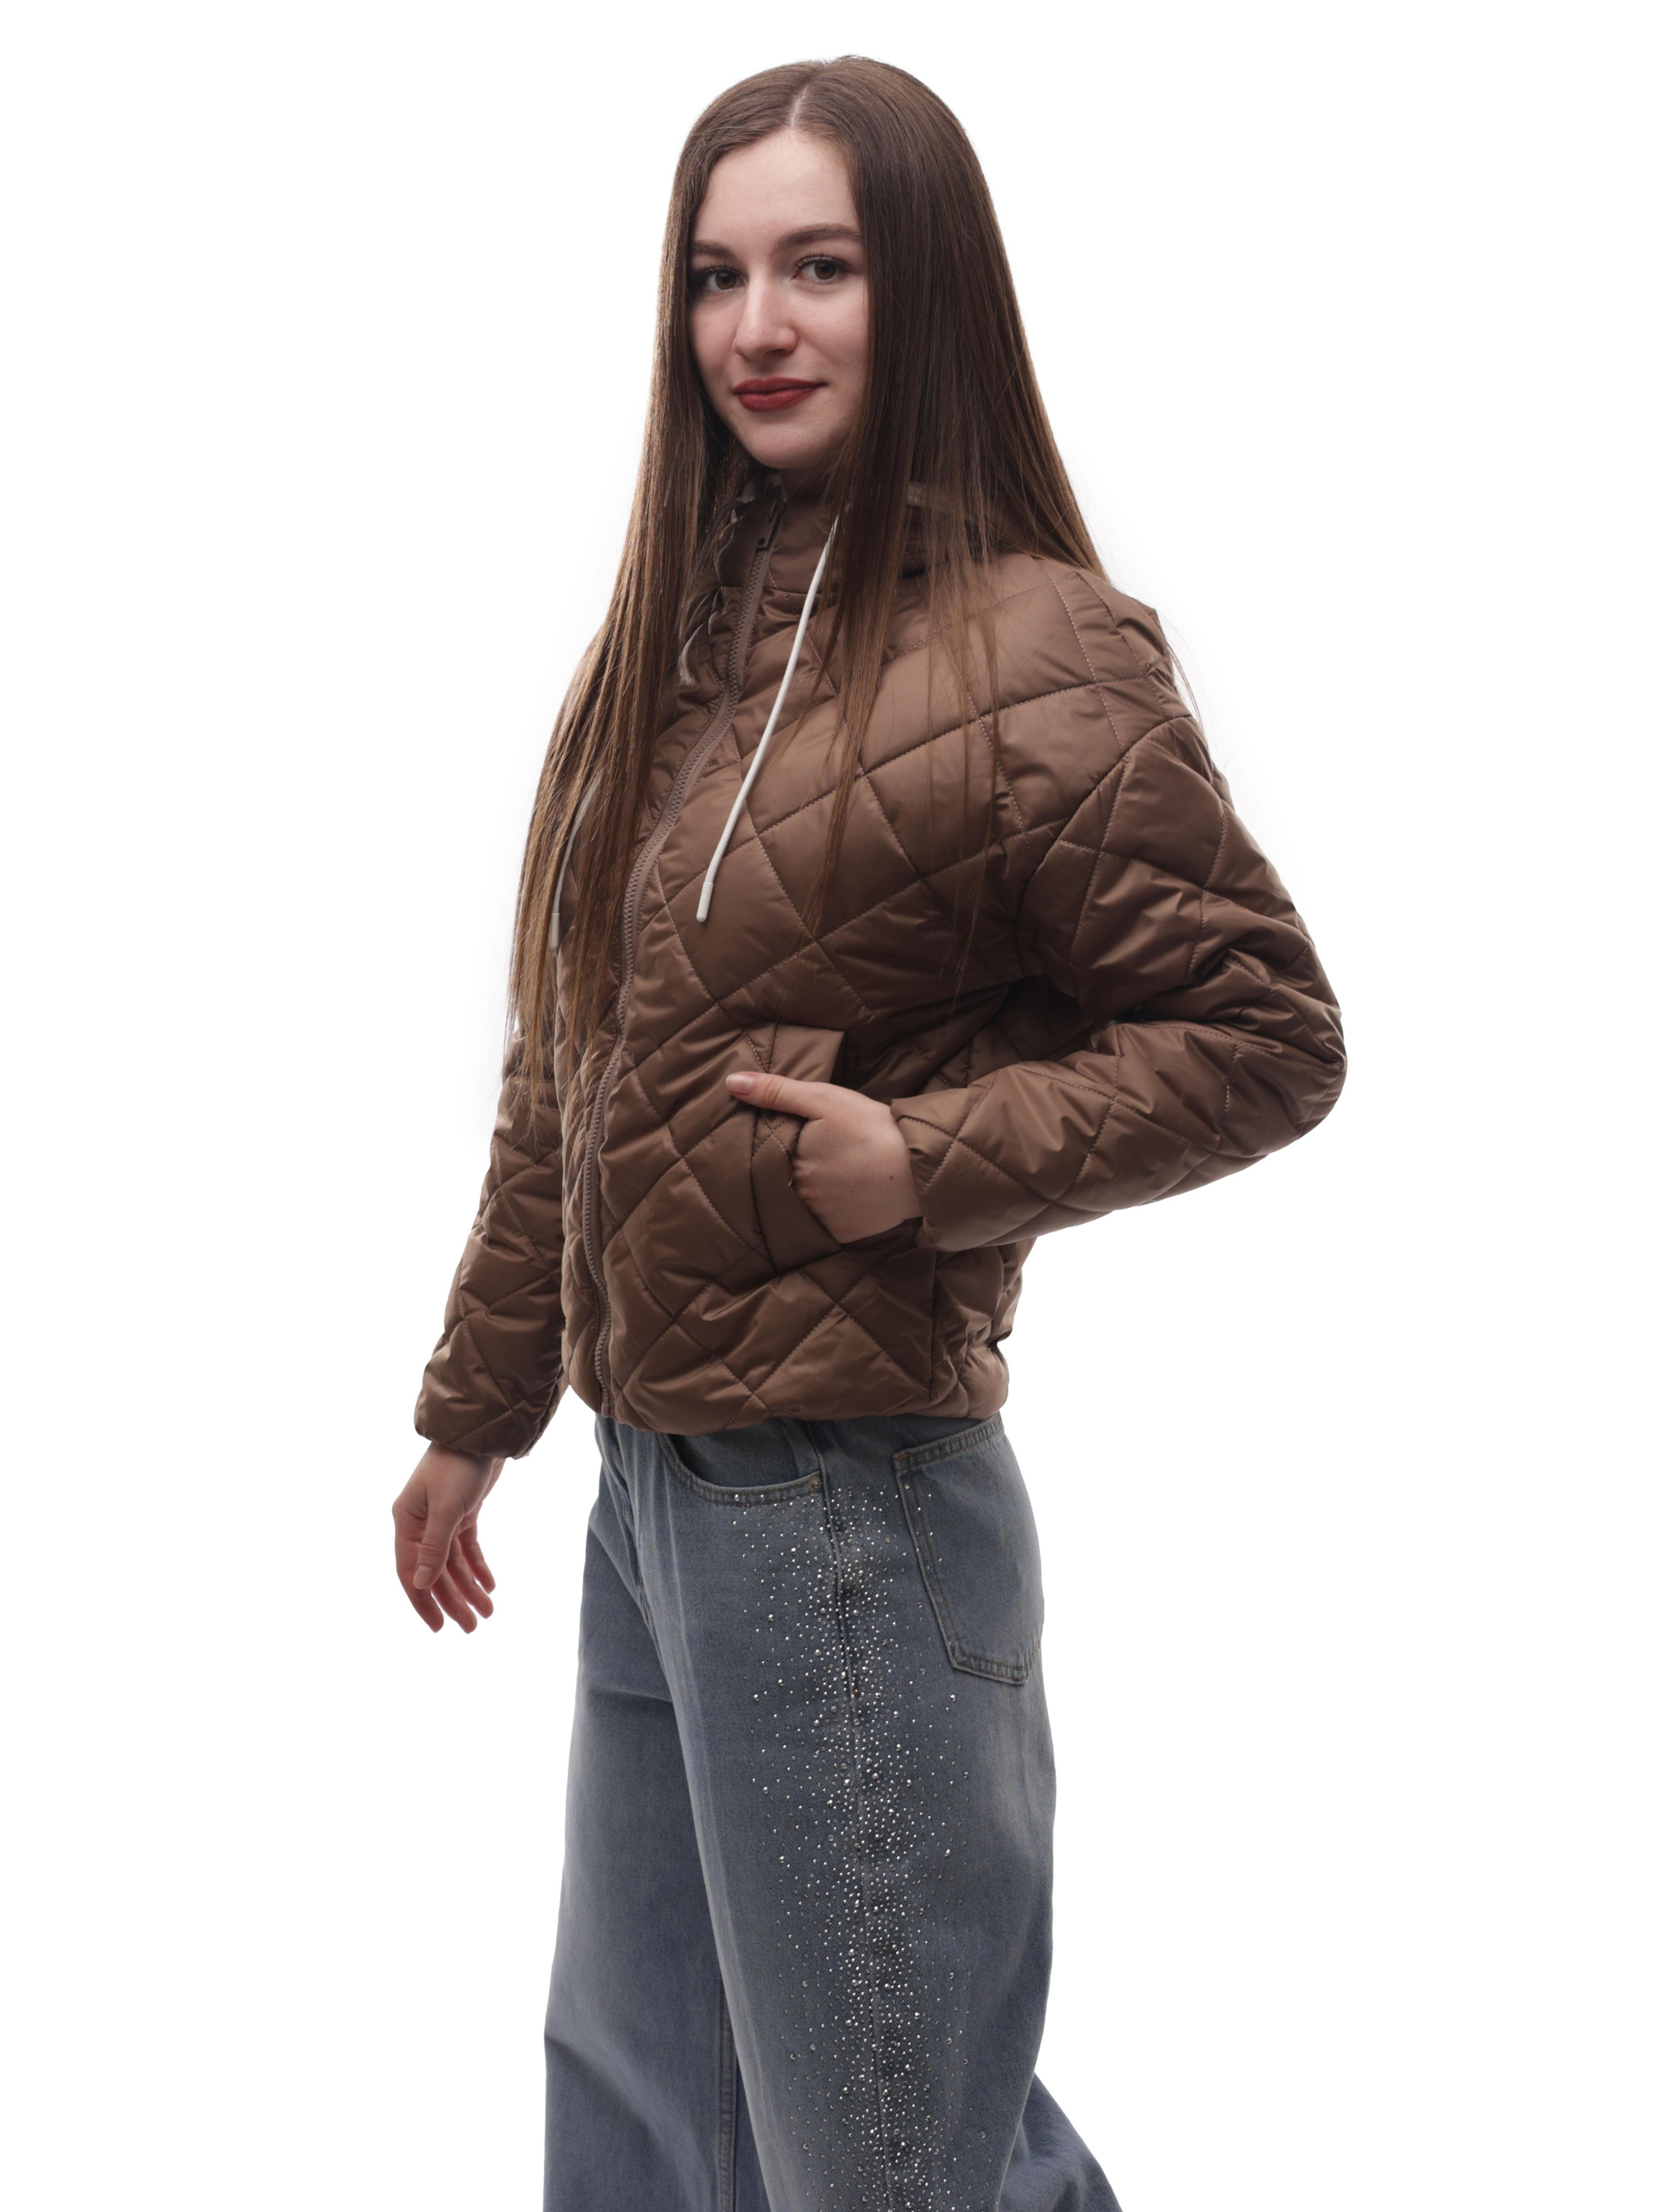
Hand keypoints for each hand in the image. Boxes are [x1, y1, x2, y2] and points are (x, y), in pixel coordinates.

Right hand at [392, 1445, 503, 1632]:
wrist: (481, 1433)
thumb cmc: (458, 1466)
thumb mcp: (446, 1509)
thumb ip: (433, 1547)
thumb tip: (420, 1584)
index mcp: (406, 1522)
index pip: (410, 1572)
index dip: (424, 1601)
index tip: (439, 1628)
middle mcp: (420, 1523)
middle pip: (434, 1572)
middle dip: (453, 1600)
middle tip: (473, 1626)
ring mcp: (441, 1518)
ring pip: (453, 1563)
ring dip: (469, 1587)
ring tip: (488, 1611)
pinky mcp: (462, 1512)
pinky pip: (467, 1548)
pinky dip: (478, 1566)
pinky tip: (489, 1585)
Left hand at [726, 1070, 922, 1243]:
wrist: (919, 1168)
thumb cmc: (871, 1128)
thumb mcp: (823, 1099)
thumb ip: (776, 1091)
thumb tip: (731, 1083)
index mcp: (789, 1164)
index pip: (766, 1159)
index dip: (772, 1149)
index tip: (785, 1142)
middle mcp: (798, 1197)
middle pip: (784, 1184)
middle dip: (790, 1172)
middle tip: (814, 1158)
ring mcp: (820, 1219)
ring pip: (801, 1206)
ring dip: (807, 1195)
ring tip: (827, 1177)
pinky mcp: (843, 1235)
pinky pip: (824, 1227)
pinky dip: (828, 1214)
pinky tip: (840, 1198)